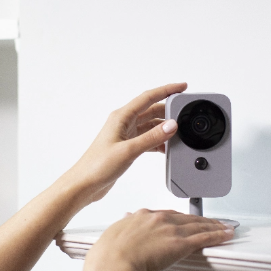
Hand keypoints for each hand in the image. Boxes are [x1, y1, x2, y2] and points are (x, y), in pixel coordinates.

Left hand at [65, 83, 186, 203]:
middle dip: (169, 111)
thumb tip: (171, 125)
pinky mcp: (127, 147)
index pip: (148, 97)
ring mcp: (125, 135)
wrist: (85, 184)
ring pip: (151, 125)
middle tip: (186, 114)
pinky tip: (167, 148)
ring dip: (164, 129)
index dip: (167, 90)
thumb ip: (152, 137)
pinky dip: (158, 141)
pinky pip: (147, 138)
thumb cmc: (98, 166)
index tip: (182, 87)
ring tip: (179, 134)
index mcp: (121, 117)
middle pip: (151, 110)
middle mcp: (124, 123)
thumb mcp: (129, 150)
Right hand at [86, 210, 234, 270]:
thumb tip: (125, 220)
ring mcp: (171, 230)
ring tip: (225, 227)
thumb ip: (124, 226)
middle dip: (202, 219)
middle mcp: (159, 219)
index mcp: (142, 216)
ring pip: (199, 225)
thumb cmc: (109, 253)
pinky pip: (204, 237)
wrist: (113, 262)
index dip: (180, 218)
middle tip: (213, 221)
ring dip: (214, 225)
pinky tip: (226, 234)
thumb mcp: (114, 233)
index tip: (185, 220)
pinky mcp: (180, 244)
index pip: (167, 214)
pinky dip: (217, 234)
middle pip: (186, 217)